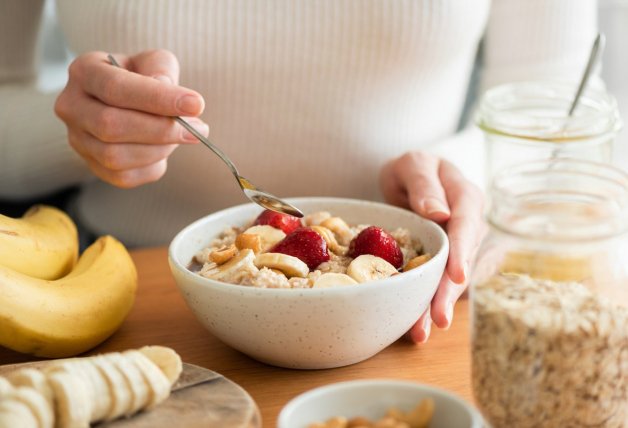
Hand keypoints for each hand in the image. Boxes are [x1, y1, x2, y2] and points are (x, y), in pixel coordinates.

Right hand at [55, 50, 208, 187]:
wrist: (126, 102)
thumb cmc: (141, 78)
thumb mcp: (154, 62)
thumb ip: (161, 70)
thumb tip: (169, 93)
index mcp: (84, 72)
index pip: (116, 88)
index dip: (158, 99)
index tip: (195, 105)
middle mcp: (71, 106)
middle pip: (111, 126)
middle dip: (161, 130)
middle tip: (198, 128)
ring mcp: (77, 140)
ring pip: (116, 156)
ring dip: (159, 149)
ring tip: (184, 136)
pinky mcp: (92, 166)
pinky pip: (124, 177)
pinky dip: (152, 166)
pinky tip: (164, 150)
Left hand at [379, 151, 484, 342]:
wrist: (409, 179)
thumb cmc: (413, 169)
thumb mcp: (413, 164)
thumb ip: (424, 183)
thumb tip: (440, 212)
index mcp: (466, 197)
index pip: (467, 225)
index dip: (463, 251)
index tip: (457, 275)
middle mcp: (470, 225)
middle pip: (463, 261)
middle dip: (450, 291)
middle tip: (438, 318)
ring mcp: (461, 247)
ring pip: (453, 279)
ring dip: (438, 305)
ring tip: (421, 332)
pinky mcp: (448, 263)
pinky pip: (441, 284)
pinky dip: (428, 304)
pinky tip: (416, 325)